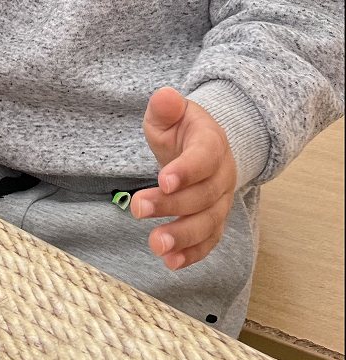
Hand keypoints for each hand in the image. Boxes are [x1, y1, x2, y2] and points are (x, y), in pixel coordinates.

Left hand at [131, 87, 236, 269]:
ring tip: (156, 245)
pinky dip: (193, 254)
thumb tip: (165, 96)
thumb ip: (165, 107)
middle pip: (204, 195)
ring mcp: (221, 201)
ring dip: (183, 236)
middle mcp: (222, 175)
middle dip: (172, 205)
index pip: (204, 158)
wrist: (202, 146)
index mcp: (212, 144)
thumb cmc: (181, 129)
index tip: (162, 180)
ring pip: (209, 222)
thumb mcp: (170, 113)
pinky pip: (209, 241)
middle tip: (138, 208)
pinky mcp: (214, 221)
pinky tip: (171, 262)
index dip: (186, 170)